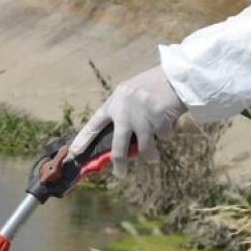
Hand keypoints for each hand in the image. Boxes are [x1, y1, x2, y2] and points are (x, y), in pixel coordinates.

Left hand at [69, 66, 186, 177]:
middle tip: (120, 174)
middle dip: (119, 165)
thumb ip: (124, 112)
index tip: (73, 152)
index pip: (94, 124)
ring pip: (143, 151)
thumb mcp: (131, 93)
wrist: (177, 76)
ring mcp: (141, 119)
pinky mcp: (158, 123)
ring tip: (153, 157)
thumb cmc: (154, 84)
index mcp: (115, 103)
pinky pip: (164, 139)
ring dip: (151, 156)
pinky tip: (170, 122)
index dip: (83, 140)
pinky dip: (168, 133)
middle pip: (118, 148)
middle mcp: (124, 113)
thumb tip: (125, 143)